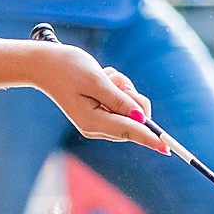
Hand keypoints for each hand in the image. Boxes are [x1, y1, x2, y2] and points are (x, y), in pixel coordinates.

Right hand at [33, 45, 168, 149]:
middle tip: (115, 79)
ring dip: (124, 89)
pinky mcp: (99, 114)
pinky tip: (102, 79)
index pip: (130, 132)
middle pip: (134, 120)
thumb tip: (141, 117)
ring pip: (130, 109)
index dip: (151, 138)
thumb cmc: (68, 68)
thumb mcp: (96, 80)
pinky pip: (122, 104)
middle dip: (132, 97)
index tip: (168, 148)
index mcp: (94, 122)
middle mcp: (96, 127)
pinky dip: (117, 89)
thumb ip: (119, 99)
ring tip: (104, 77)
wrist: (45, 64)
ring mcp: (98, 122)